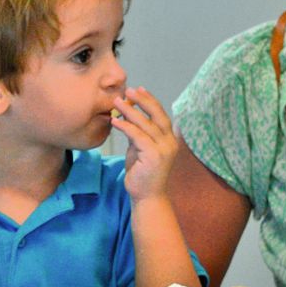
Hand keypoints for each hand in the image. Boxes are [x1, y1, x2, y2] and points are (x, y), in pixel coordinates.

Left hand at [111, 86, 179, 200]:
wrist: (147, 197)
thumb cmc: (142, 174)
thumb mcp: (139, 149)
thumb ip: (137, 134)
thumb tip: (127, 116)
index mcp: (169, 139)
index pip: (160, 115)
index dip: (150, 100)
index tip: (138, 89)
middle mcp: (170, 142)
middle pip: (157, 115)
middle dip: (142, 100)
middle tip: (128, 90)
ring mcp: (164, 149)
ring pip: (146, 124)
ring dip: (130, 111)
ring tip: (117, 102)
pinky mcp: (154, 156)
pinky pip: (138, 137)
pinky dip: (126, 127)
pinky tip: (115, 121)